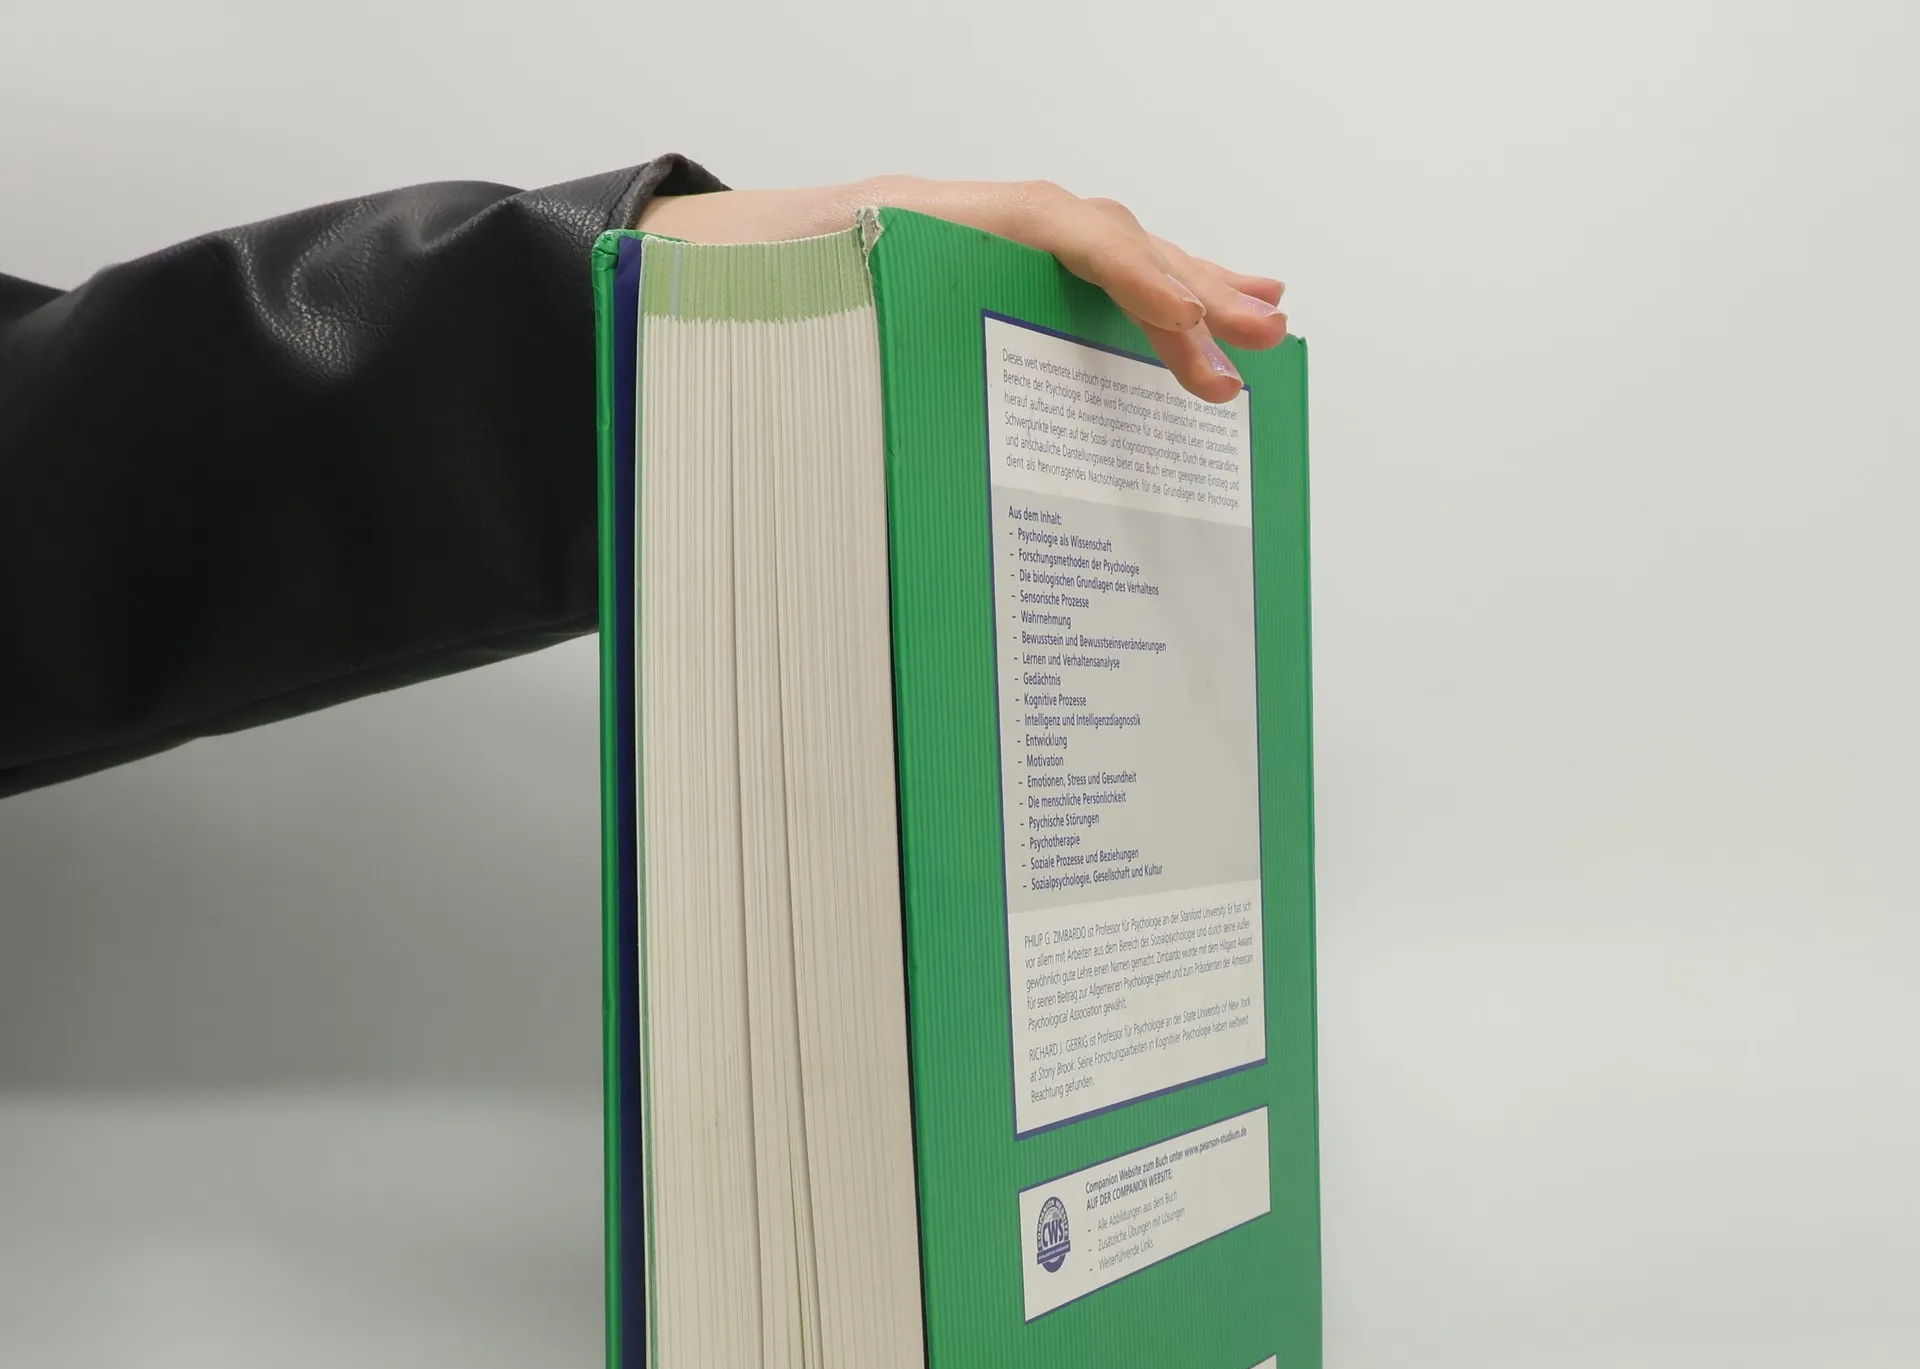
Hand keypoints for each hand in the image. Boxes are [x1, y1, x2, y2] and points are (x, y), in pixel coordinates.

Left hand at [638, 177, 1285, 404]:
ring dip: (1187, 282)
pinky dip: (1137, 292)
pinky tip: (1183, 311)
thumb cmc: (740, 299)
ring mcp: (983, 246)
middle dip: (1193, 289)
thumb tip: (905, 461)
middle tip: (1265, 343)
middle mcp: (973, 224)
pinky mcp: (980, 277)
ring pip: (1103, 253)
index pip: (1068, 234)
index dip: (1141, 290)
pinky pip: (1073, 277)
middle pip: (1108, 239)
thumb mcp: (789, 330)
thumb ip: (858, 369)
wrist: (694, 265)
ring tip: (1263, 313)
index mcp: (938, 226)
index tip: (1196, 356)